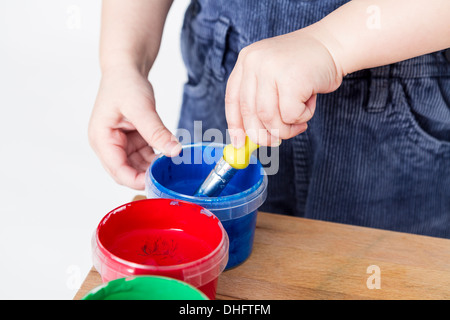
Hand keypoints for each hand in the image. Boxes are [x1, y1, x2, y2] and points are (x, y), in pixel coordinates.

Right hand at [88, 67, 180, 189]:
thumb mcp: (141, 108)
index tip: (158, 183)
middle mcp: (108, 145)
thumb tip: (175, 151)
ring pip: (138, 166)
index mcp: (102, 139)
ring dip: (154, 167)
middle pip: (127, 172)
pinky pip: (145, 156)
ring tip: (173, 165)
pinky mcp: (132, 141)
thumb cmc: (125, 84)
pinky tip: (170, 156)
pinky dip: (157, 157)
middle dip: (147, 176)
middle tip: (169, 178)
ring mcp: (120, 144)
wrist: (126, 69)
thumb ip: (157, 132)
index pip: (118, 170)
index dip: (137, 180)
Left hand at [225, 29, 342, 146]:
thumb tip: (249, 138)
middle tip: (276, 140)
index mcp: (246, 60)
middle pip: (250, 113)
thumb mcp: (273, 77)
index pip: (233, 99)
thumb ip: (259, 101)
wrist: (333, 45)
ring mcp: (271, 69)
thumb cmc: (304, 68)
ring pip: (269, 118)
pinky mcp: (290, 78)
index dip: (235, 125)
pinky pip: (290, 115)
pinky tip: (309, 103)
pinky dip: (301, 117)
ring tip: (299, 120)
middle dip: (264, 134)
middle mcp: (254, 62)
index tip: (241, 143)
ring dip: (286, 128)